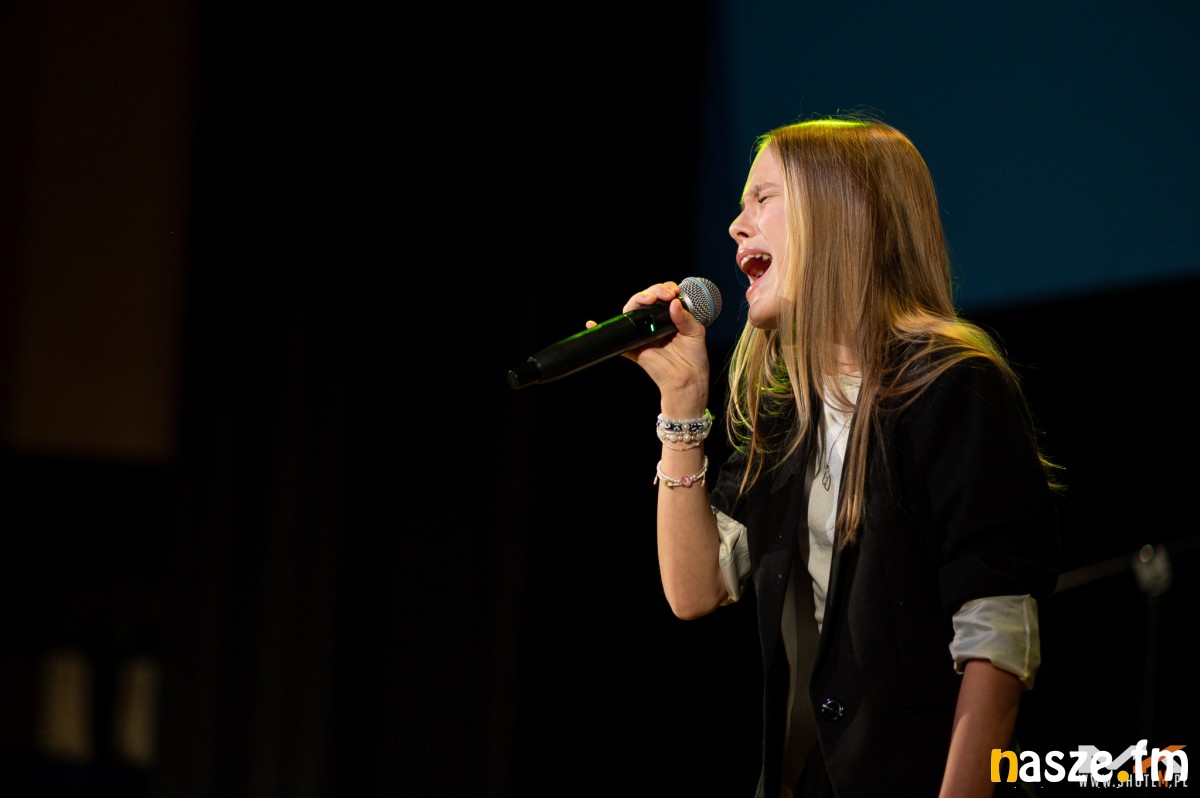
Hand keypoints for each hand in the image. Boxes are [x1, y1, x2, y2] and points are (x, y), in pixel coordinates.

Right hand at [586, 281, 710, 399]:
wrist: (687, 380)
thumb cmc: (693, 358)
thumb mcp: (695, 332)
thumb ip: (685, 317)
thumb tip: (673, 303)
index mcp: (669, 318)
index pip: (662, 297)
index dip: (665, 289)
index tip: (674, 291)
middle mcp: (654, 324)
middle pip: (646, 300)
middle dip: (653, 291)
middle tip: (665, 295)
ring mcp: (642, 334)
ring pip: (632, 311)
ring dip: (638, 299)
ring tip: (650, 299)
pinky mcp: (633, 347)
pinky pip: (616, 339)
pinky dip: (601, 329)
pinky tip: (592, 324)